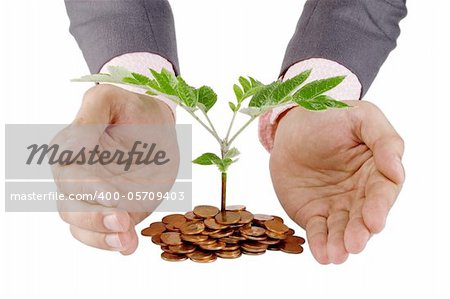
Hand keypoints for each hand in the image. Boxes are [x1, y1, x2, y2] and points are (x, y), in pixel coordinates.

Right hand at [52, 84, 178, 254]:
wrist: (158, 127)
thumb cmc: (131, 109)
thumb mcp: (111, 100)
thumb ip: (90, 117)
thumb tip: (72, 150)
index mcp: (71, 152)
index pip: (70, 176)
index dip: (87, 189)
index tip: (111, 197)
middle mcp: (79, 179)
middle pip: (71, 208)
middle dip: (94, 220)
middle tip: (122, 222)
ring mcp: (97, 198)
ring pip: (83, 227)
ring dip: (102, 238)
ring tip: (125, 241)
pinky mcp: (118, 210)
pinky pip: (107, 233)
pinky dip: (116, 243)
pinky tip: (130, 246)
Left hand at [270, 101, 404, 263]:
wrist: (291, 126)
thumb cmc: (329, 117)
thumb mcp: (360, 117)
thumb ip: (384, 139)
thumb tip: (397, 170)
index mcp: (376, 171)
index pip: (382, 192)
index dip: (379, 207)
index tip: (373, 220)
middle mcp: (360, 193)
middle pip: (363, 216)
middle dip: (360, 231)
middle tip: (354, 244)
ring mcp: (337, 205)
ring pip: (342, 229)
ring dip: (340, 243)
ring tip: (336, 255)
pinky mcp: (314, 213)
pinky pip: (318, 230)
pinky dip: (320, 243)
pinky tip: (321, 254)